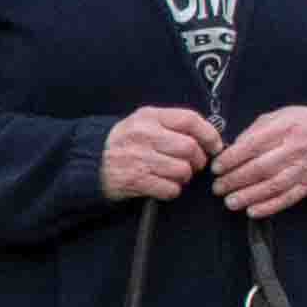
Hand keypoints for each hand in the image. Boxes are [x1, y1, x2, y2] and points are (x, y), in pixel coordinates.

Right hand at [98, 105, 220, 200]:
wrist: (90, 160)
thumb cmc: (126, 141)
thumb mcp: (144, 122)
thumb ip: (173, 124)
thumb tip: (210, 135)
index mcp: (150, 117)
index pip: (190, 120)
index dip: (209, 134)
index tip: (215, 145)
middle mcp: (145, 135)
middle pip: (190, 148)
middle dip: (197, 160)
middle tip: (192, 164)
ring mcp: (140, 158)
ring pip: (183, 170)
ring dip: (184, 177)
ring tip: (174, 174)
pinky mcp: (136, 180)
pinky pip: (170, 189)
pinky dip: (172, 190)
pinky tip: (163, 185)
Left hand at [209, 102, 306, 214]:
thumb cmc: (302, 124)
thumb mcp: (279, 117)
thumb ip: (255, 131)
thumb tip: (232, 149)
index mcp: (285, 128)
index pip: (253, 145)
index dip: (232, 158)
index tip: (217, 167)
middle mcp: (295, 149)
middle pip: (261, 168)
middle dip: (236, 180)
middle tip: (218, 187)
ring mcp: (304, 168)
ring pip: (273, 186)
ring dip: (249, 196)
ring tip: (230, 202)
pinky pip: (288, 198)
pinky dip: (270, 207)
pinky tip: (253, 211)